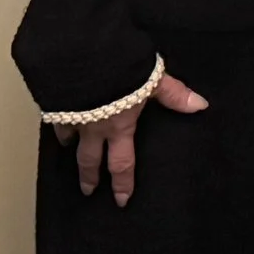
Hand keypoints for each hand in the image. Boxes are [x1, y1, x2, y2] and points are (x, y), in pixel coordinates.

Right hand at [52, 73, 207, 205]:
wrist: (82, 53)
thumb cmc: (120, 67)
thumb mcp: (152, 79)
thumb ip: (173, 94)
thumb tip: (201, 106)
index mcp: (118, 126)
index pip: (122, 162)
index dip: (123, 183)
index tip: (122, 200)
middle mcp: (92, 128)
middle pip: (89, 160)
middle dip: (89, 176)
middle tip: (88, 190)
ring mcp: (69, 116)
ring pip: (67, 138)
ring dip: (68, 146)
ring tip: (67, 150)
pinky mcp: (52, 102)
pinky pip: (53, 117)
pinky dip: (56, 121)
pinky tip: (56, 118)